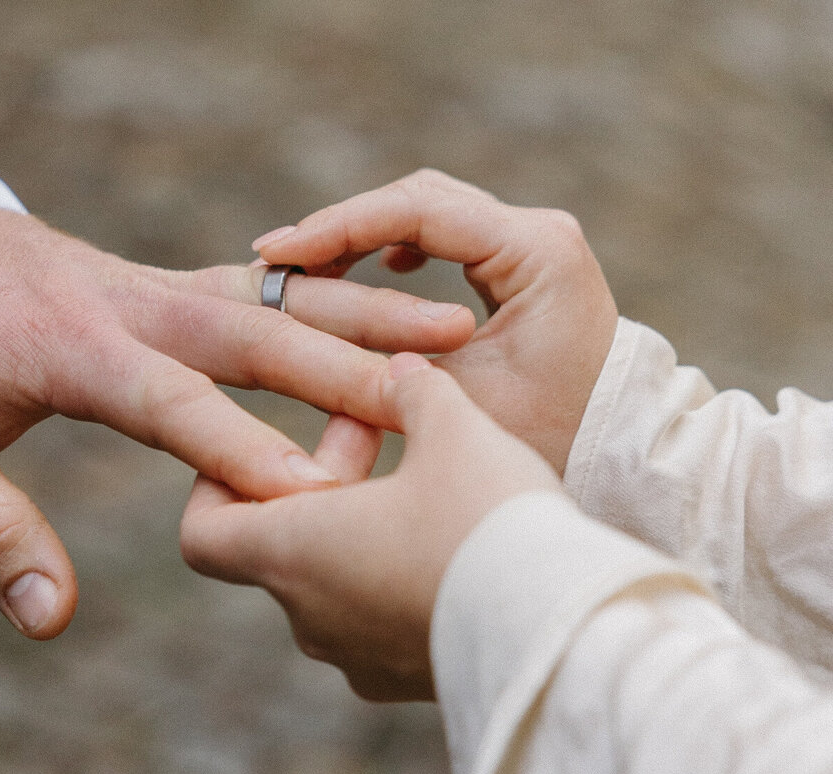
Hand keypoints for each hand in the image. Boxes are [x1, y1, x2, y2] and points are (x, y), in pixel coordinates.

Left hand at [0, 205, 474, 639]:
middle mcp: (133, 303)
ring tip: (454, 330)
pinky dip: (335, 297)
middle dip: (344, 365)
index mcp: (73, 344)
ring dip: (365, 312)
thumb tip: (49, 617)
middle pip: (253, 329)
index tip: (315, 493)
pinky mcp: (174, 283)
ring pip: (279, 295)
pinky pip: (269, 286)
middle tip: (431, 396)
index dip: (240, 446)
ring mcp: (160, 284)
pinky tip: (393, 317)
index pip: (169, 400)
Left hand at [180, 353, 561, 700]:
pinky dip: (398, 576)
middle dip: (319, 481)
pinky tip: (460, 539)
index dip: (216, 487)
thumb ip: (415, 391)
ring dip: (361, 528)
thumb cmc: (491, 523)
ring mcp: (361, 659)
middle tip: (378, 431)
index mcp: (294, 551)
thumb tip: (401, 370)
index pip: (202, 534)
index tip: (271, 449)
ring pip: (335, 581)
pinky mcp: (411, 681)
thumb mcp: (454, 430)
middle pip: (279, 544)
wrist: (570, 635)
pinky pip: (383, 621)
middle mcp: (312, 617)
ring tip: (428, 480)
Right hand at [253, 169, 618, 472]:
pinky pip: (445, 232)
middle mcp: (538, 231)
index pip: (418, 210)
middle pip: (419, 198)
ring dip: (364, 232)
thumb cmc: (547, 438)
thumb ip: (384, 355)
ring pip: (428, 210)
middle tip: (277, 258)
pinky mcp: (520, 260)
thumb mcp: (456, 400)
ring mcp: (531, 241)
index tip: (276, 253)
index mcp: (535, 251)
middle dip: (343, 225)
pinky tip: (366, 270)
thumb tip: (302, 328)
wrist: (618, 455)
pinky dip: (395, 243)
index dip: (337, 226)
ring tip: (305, 265)